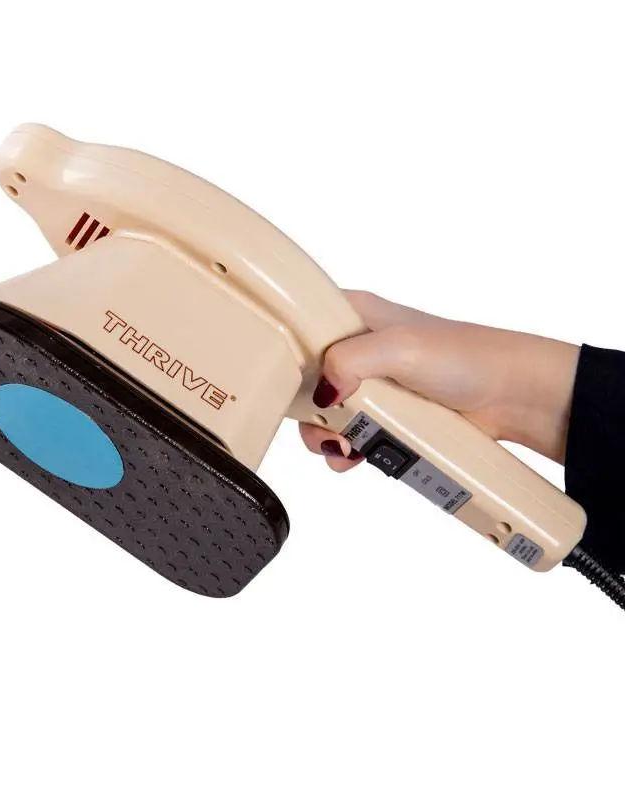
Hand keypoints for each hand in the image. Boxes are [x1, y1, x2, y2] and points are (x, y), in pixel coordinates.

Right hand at [300, 291, 579, 471]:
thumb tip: (322, 394)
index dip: (289, 359)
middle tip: (329, 424)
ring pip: (326, 413)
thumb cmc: (467, 356)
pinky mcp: (385, 416)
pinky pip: (352, 435)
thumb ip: (349, 360)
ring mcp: (370, 385)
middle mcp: (357, 348)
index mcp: (355, 316)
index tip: (293, 386)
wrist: (513, 395)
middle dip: (310, 411)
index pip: (301, 330)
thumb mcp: (401, 347)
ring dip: (329, 435)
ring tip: (347, 446)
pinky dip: (349, 450)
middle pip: (307, 381)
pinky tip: (356, 455)